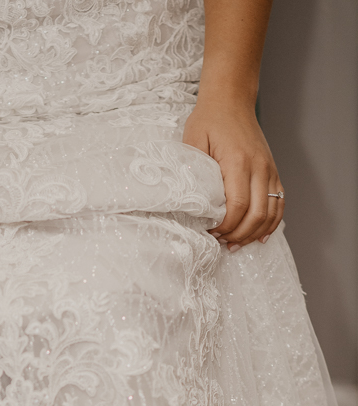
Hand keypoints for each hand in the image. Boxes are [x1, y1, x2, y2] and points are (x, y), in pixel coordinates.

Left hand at [183, 100, 284, 250]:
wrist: (231, 100)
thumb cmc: (209, 120)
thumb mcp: (193, 141)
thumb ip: (193, 171)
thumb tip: (189, 202)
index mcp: (238, 162)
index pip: (237, 207)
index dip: (225, 226)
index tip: (211, 232)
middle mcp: (259, 167)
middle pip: (256, 214)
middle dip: (238, 235)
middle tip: (221, 242)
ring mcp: (269, 170)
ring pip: (271, 213)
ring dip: (254, 233)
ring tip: (236, 243)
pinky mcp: (273, 172)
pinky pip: (279, 203)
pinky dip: (271, 223)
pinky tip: (259, 236)